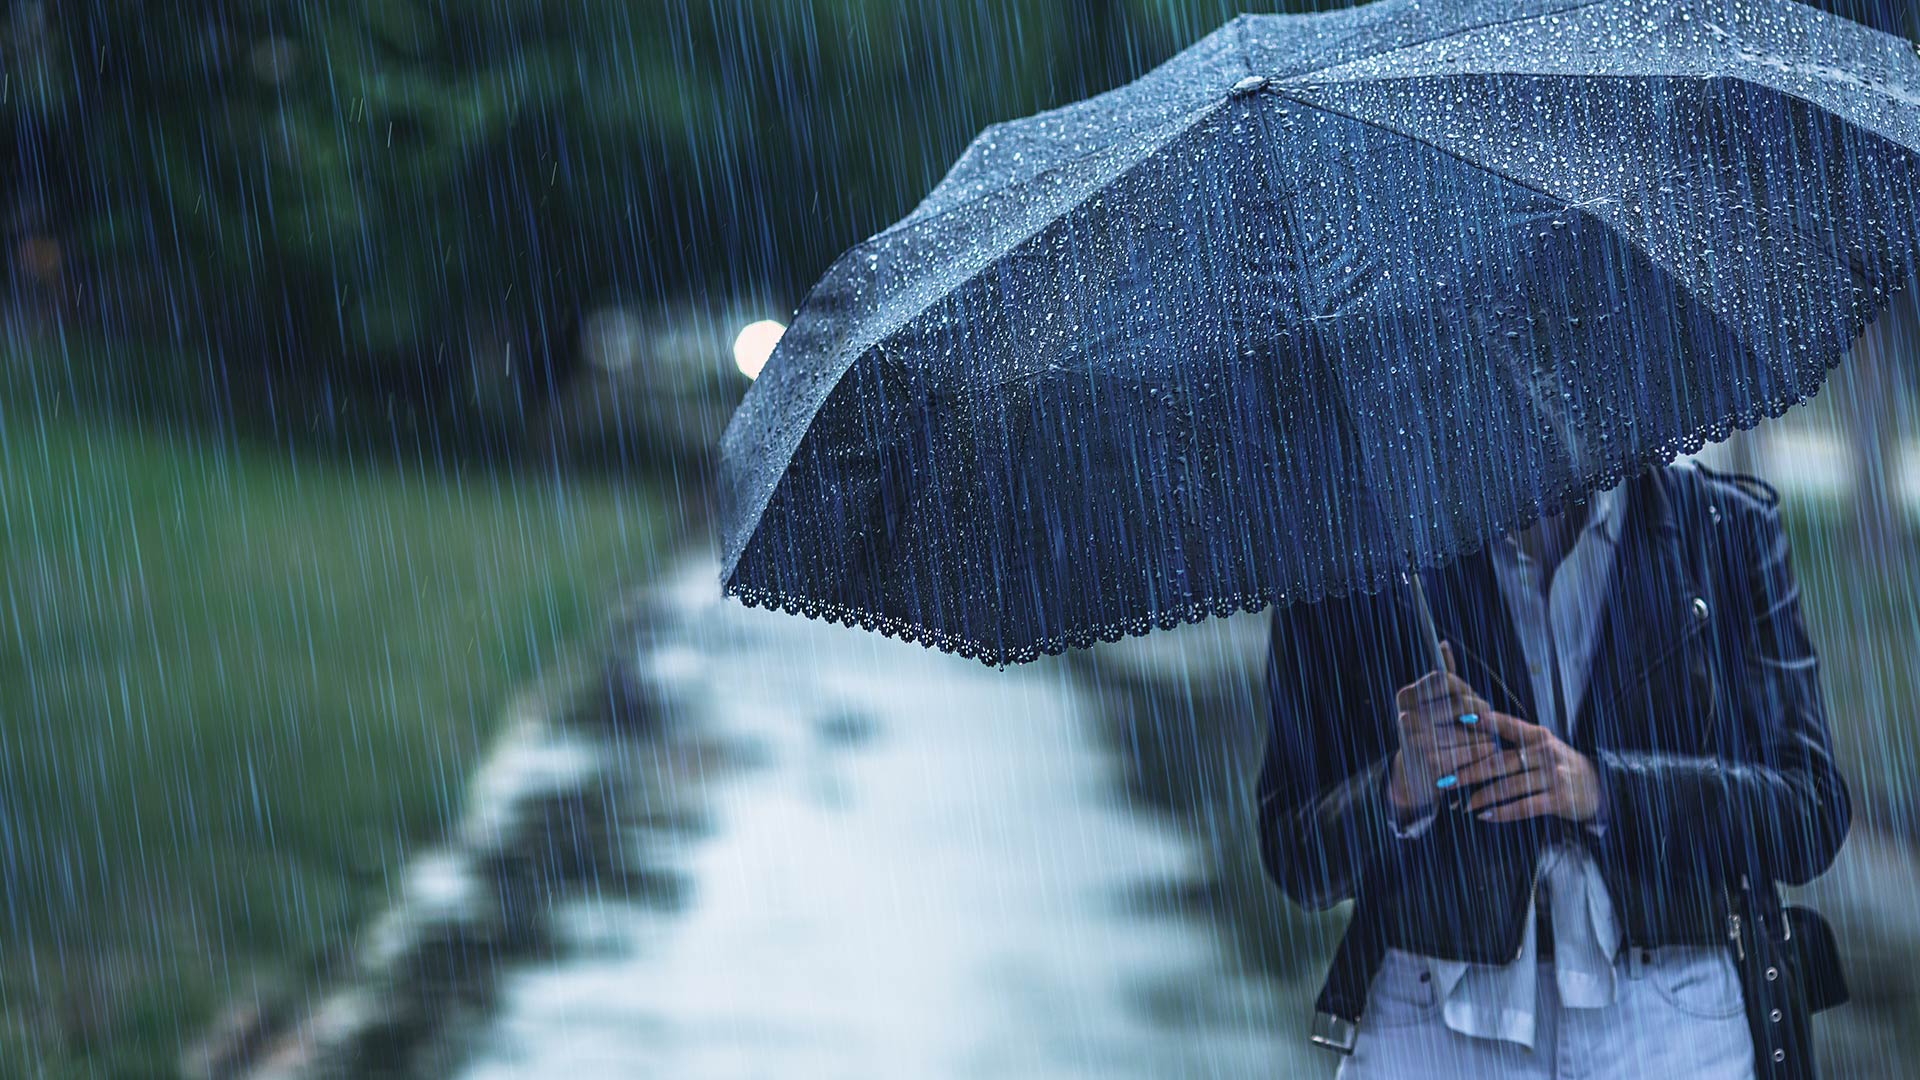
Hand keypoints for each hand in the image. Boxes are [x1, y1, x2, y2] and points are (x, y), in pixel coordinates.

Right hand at [1386, 644, 1502, 815]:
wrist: (1413, 778)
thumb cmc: (1432, 734)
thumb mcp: (1433, 705)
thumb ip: (1442, 678)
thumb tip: (1443, 644)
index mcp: (1406, 697)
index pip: (1444, 678)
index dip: (1465, 689)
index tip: (1472, 700)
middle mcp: (1406, 715)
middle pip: (1459, 703)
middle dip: (1479, 712)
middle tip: (1485, 722)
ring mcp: (1416, 739)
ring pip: (1469, 729)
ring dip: (1485, 736)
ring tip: (1485, 741)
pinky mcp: (1430, 762)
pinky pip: (1470, 752)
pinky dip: (1482, 753)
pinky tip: (1484, 755)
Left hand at [1453, 712, 1604, 823]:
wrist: (1597, 786)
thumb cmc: (1557, 764)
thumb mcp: (1541, 745)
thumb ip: (1514, 740)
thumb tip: (1472, 736)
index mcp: (1538, 735)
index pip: (1508, 726)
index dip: (1486, 722)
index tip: (1461, 720)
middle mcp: (1545, 753)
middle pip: (1500, 761)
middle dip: (1469, 772)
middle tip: (1445, 780)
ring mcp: (1553, 776)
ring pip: (1509, 786)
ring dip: (1481, 797)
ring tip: (1460, 804)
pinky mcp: (1559, 799)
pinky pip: (1525, 807)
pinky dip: (1502, 812)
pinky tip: (1484, 815)